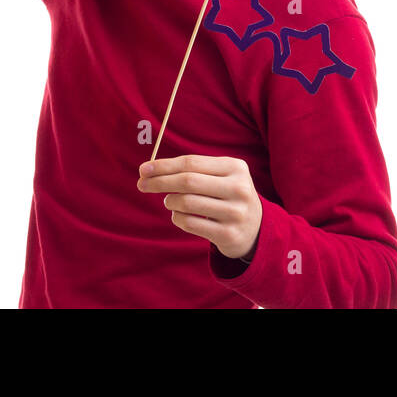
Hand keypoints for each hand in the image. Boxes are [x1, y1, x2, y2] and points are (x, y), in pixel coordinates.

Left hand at [137, 155, 262, 259]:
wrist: (254, 228)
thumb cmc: (225, 194)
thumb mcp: (219, 176)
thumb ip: (190, 170)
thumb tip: (149, 170)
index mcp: (235, 167)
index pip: (191, 162)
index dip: (164, 165)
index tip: (143, 169)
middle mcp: (238, 188)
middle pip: (187, 181)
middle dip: (160, 182)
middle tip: (142, 185)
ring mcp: (235, 212)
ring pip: (186, 203)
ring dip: (169, 201)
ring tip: (169, 201)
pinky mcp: (228, 234)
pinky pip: (190, 223)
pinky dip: (177, 218)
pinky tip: (178, 215)